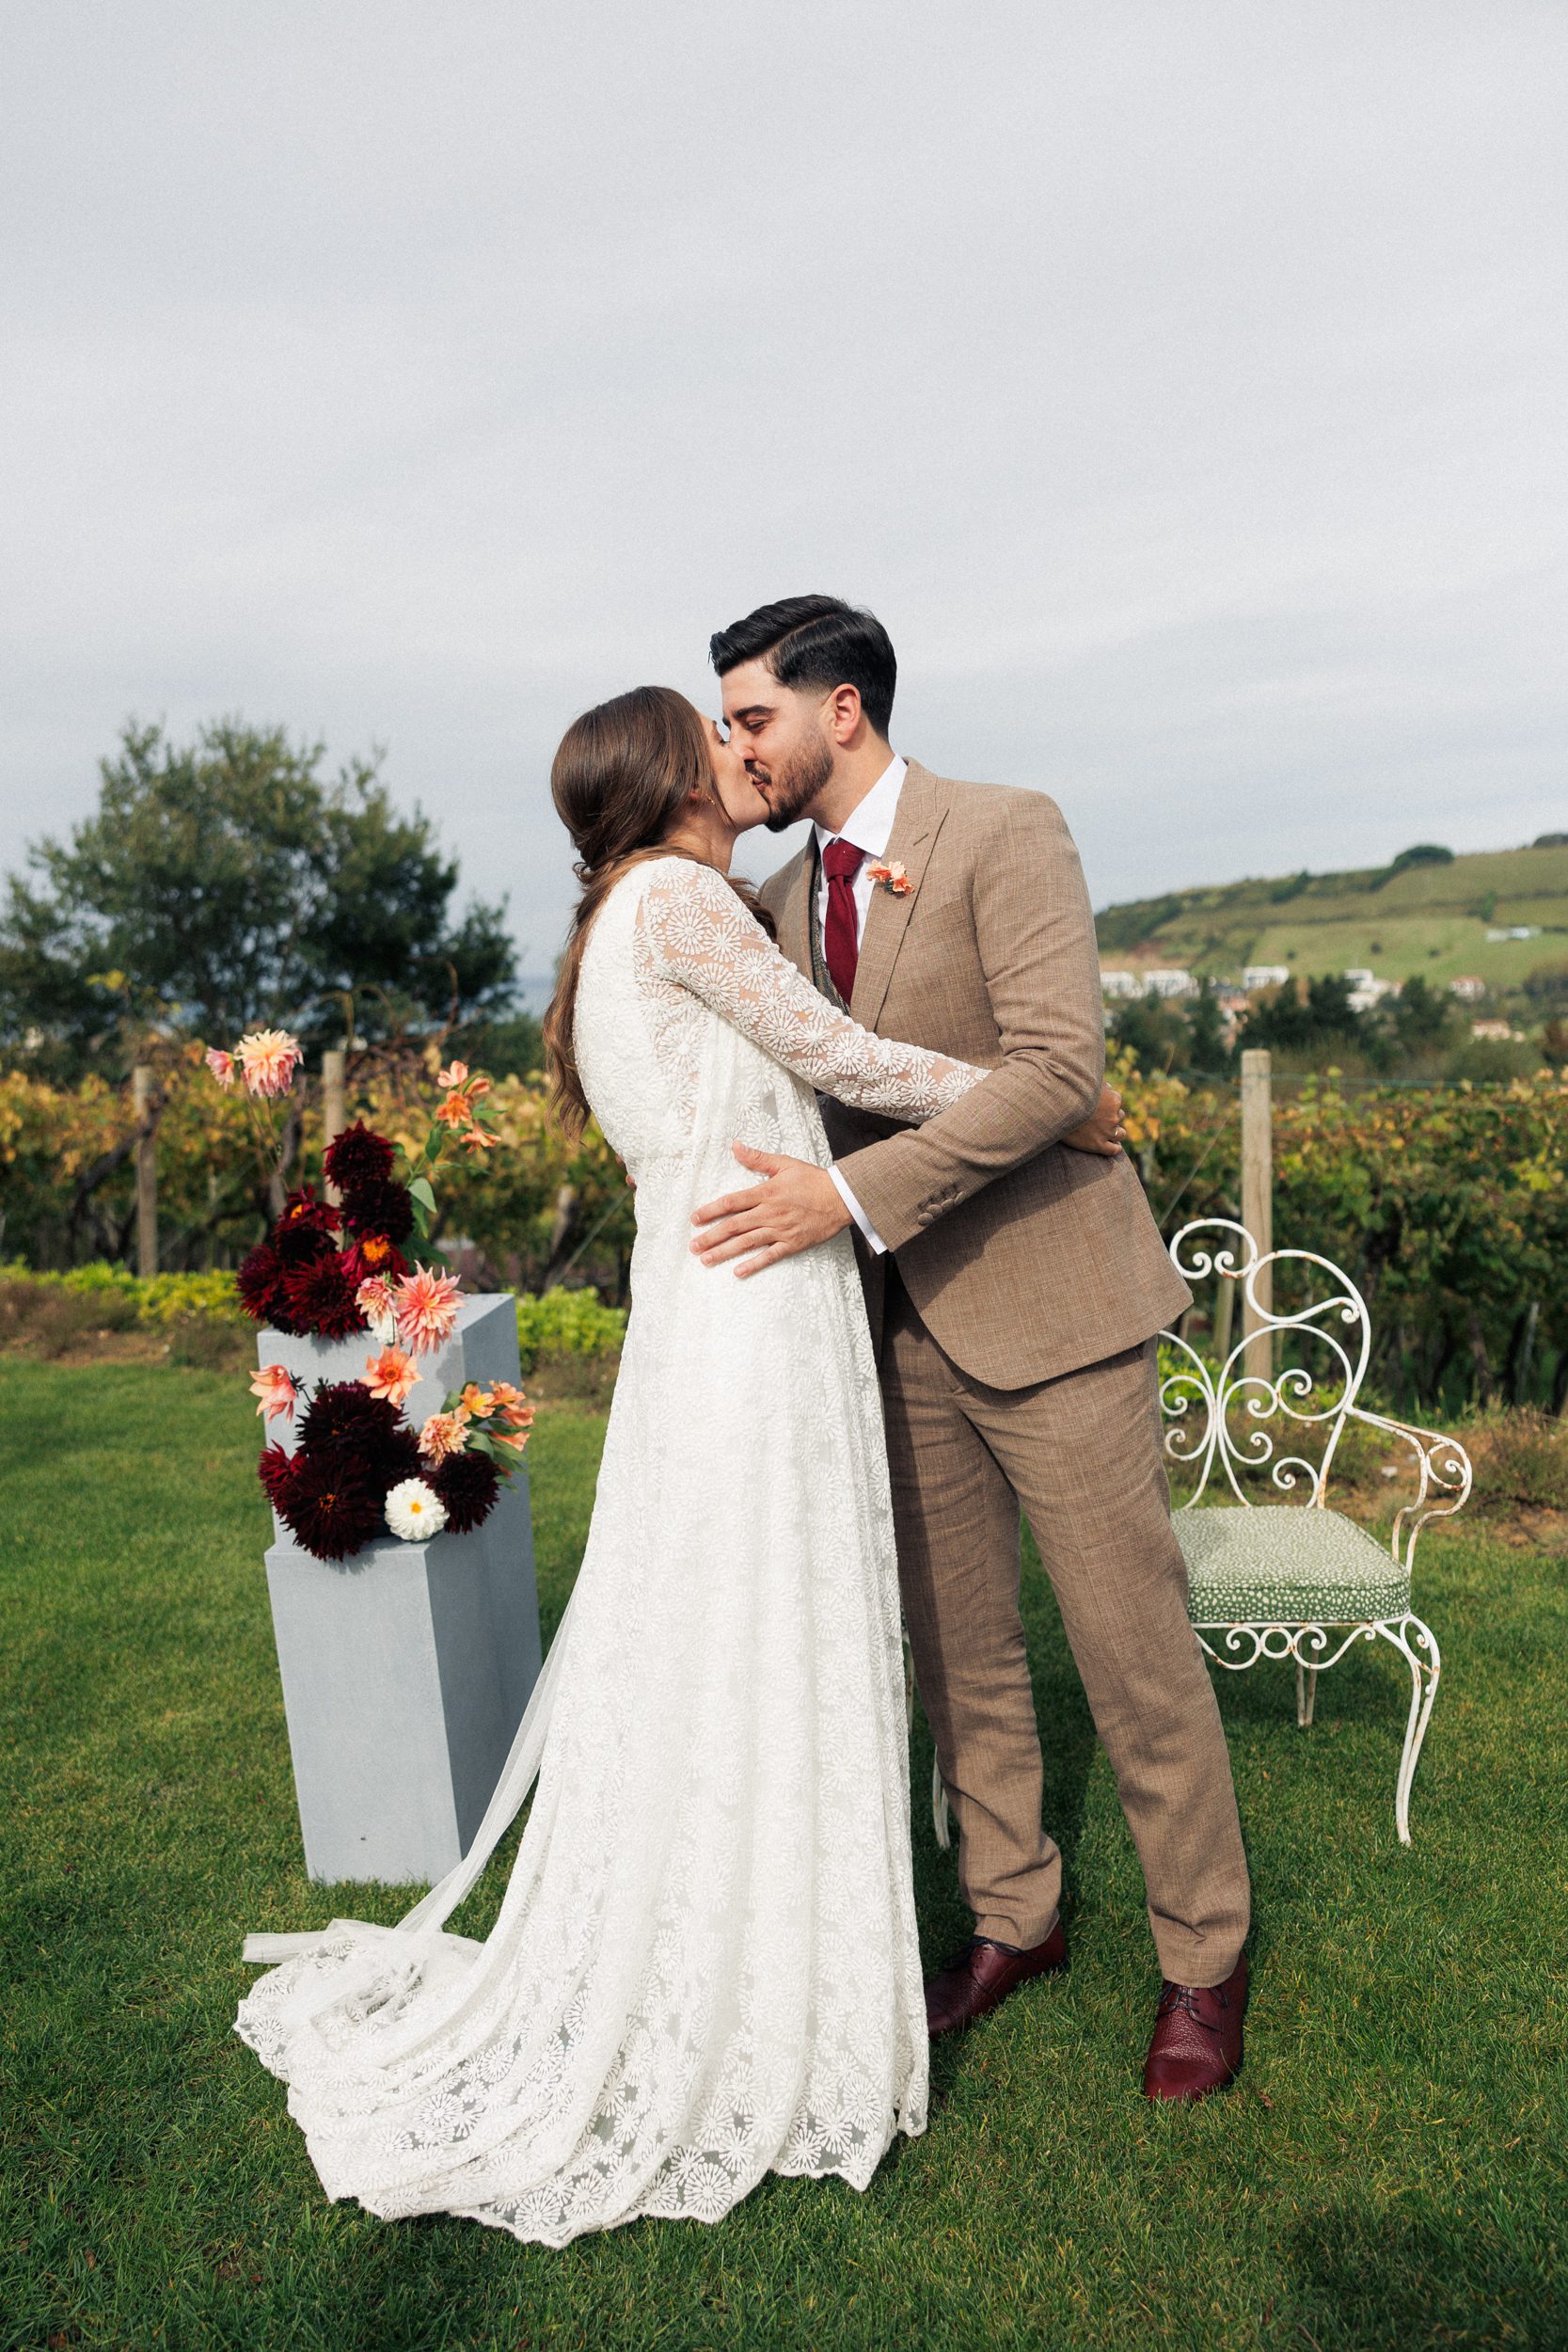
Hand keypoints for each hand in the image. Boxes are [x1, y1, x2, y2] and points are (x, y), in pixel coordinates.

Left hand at [691, 1143, 850, 1275]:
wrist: (842, 1197)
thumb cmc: (812, 1180)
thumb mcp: (784, 1164)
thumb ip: (757, 1158)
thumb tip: (735, 1146)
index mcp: (766, 1192)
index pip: (731, 1202)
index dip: (710, 1211)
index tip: (695, 1218)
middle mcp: (770, 1213)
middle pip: (734, 1225)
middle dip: (711, 1237)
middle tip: (693, 1246)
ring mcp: (781, 1230)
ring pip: (747, 1242)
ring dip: (724, 1252)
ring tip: (706, 1259)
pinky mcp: (792, 1243)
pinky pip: (770, 1256)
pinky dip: (754, 1264)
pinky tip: (738, 1271)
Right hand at [1062, 1082, 1124, 1156]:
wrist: (1057, 1110)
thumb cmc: (1069, 1092)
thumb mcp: (1086, 1080)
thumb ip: (1098, 1081)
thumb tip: (1107, 1085)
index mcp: (1113, 1100)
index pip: (1117, 1099)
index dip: (1108, 1101)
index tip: (1100, 1102)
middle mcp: (1113, 1117)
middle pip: (1120, 1116)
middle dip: (1112, 1116)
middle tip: (1100, 1116)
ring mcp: (1107, 1132)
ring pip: (1121, 1134)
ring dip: (1117, 1132)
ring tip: (1110, 1132)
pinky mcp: (1098, 1145)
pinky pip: (1114, 1150)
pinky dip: (1115, 1148)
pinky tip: (1114, 1146)